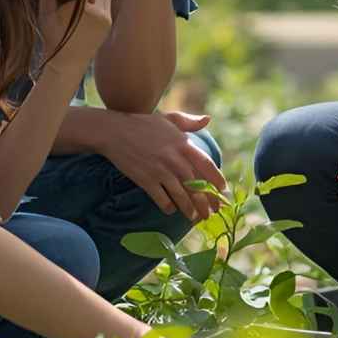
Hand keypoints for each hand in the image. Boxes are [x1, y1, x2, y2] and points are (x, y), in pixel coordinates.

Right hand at [99, 111, 223, 221]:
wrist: (115, 131)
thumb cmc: (143, 124)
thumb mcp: (169, 119)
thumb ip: (189, 122)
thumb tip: (208, 119)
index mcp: (183, 144)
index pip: (207, 165)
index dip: (217, 180)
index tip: (222, 190)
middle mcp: (174, 159)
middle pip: (197, 186)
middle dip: (207, 202)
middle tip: (212, 213)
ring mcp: (160, 170)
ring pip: (181, 196)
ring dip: (190, 210)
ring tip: (195, 218)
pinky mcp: (146, 180)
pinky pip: (162, 199)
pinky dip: (168, 208)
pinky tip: (171, 211)